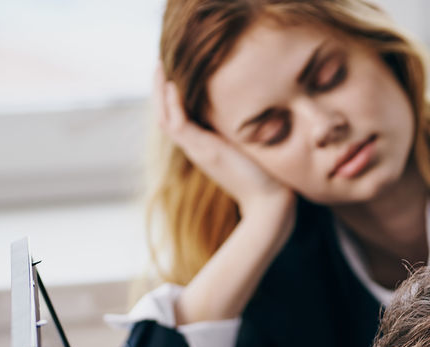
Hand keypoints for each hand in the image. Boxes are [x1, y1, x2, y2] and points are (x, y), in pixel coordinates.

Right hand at [154, 65, 294, 219]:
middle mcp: (196, 148)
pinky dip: (174, 104)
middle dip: (159, 89)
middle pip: (165, 116)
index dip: (171, 97)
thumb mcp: (250, 146)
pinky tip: (173, 85)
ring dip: (160, 91)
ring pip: (165, 118)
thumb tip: (257, 110)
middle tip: (158, 62)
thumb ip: (242, 130)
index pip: (177, 118)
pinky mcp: (205, 151)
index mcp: (204, 146)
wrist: (271, 202)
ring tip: (159, 65)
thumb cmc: (267, 176)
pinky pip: (179, 125)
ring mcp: (198, 150)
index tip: (173, 72)